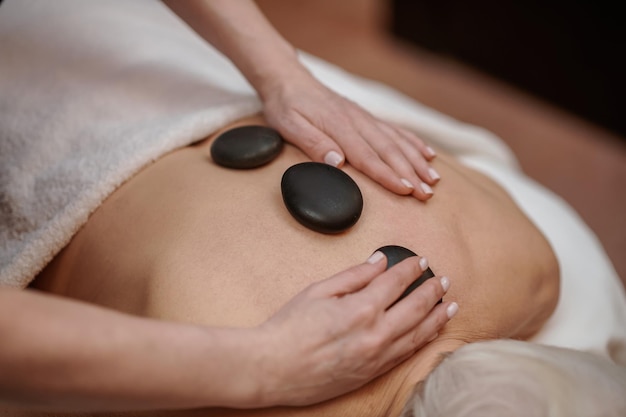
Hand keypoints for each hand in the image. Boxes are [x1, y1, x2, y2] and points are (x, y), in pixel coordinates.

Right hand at [253, 252, 455, 405]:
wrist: (273, 369)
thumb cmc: (290, 329)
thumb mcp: (318, 290)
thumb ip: (354, 275)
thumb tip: (379, 261)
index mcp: (362, 308)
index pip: (397, 282)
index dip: (412, 268)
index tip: (421, 260)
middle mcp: (376, 334)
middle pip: (417, 307)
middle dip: (433, 290)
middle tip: (444, 280)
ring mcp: (377, 357)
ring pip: (419, 333)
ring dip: (438, 317)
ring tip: (451, 305)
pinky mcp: (373, 372)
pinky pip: (407, 354)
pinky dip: (424, 340)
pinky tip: (431, 332)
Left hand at [262, 70, 439, 200]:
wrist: (289, 79)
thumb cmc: (286, 106)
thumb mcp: (288, 126)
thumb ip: (312, 143)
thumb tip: (336, 161)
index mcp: (339, 127)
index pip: (367, 156)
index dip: (388, 175)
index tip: (405, 190)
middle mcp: (357, 122)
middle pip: (389, 151)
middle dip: (411, 174)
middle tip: (427, 194)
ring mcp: (364, 119)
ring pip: (397, 141)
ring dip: (417, 161)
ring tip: (434, 180)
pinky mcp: (366, 118)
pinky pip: (395, 130)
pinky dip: (413, 143)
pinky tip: (428, 154)